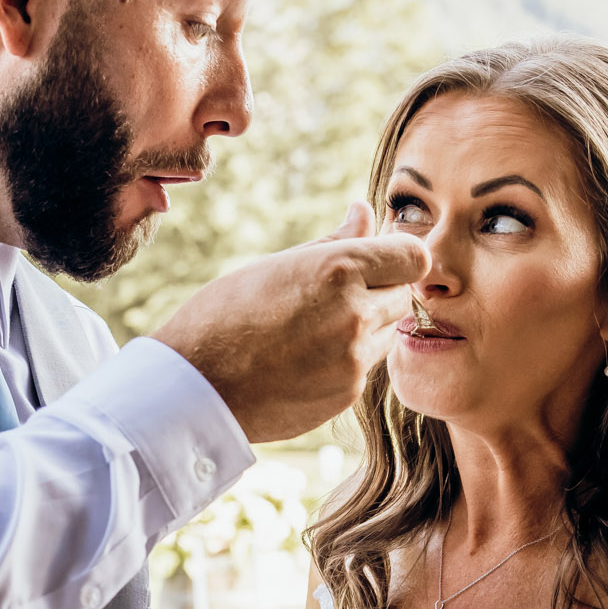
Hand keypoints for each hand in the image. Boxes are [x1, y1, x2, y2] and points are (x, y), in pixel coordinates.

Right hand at [151, 201, 426, 441]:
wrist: (193, 387)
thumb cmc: (224, 316)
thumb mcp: (276, 266)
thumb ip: (333, 242)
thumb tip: (364, 212)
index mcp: (339, 270)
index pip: (414, 257)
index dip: (397, 258)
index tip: (377, 262)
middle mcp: (356, 314)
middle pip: (403, 296)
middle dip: (380, 293)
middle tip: (333, 297)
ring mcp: (354, 360)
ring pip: (387, 335)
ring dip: (366, 329)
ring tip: (312, 331)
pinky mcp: (347, 395)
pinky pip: (365, 368)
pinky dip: (346, 361)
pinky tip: (304, 359)